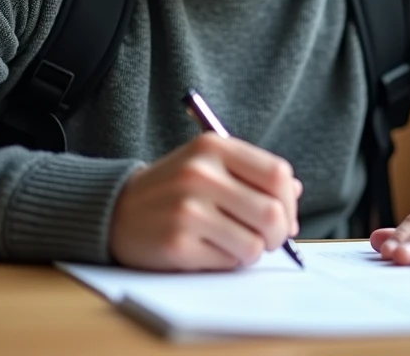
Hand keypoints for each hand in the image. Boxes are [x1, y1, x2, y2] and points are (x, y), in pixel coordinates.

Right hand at [109, 133, 301, 270]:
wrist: (115, 210)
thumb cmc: (173, 189)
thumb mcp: (209, 165)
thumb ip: (251, 173)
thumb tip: (294, 194)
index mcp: (213, 147)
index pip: (277, 174)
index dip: (289, 202)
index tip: (285, 216)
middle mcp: (200, 174)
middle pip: (272, 213)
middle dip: (278, 235)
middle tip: (268, 240)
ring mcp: (187, 209)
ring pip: (254, 244)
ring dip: (251, 252)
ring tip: (232, 244)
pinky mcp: (177, 243)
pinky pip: (228, 262)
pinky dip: (227, 262)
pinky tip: (208, 250)